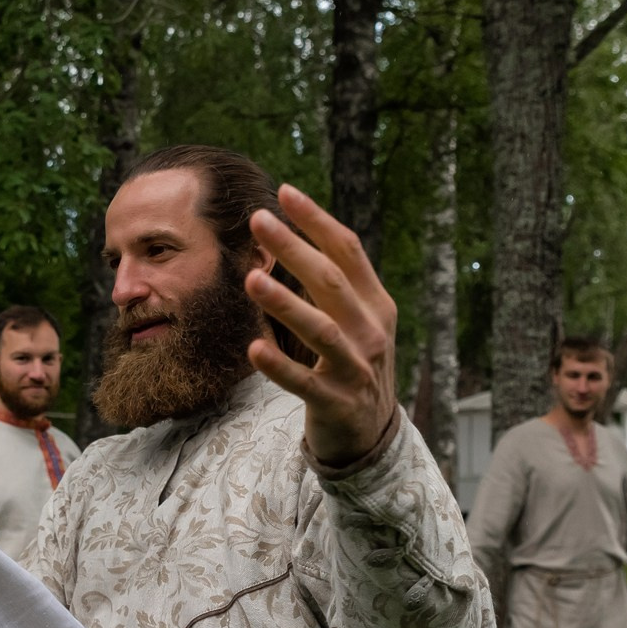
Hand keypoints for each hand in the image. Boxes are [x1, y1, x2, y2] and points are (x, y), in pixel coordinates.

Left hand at [243, 186, 397, 467]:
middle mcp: (371, 332)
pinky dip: (280, 366)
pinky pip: (305, 383)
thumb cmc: (354, 364)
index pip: (348, 251)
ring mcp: (357, 369)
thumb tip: (295, 233)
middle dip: (294, 248)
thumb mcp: (359, 321)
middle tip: (258, 220)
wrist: (371, 435)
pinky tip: (253, 349)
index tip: (284, 192)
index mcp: (376, 304)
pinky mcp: (337, 403)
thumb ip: (336, 284)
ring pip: (321, 330)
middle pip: (331, 282)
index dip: (317, 221)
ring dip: (285, 303)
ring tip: (251, 279)